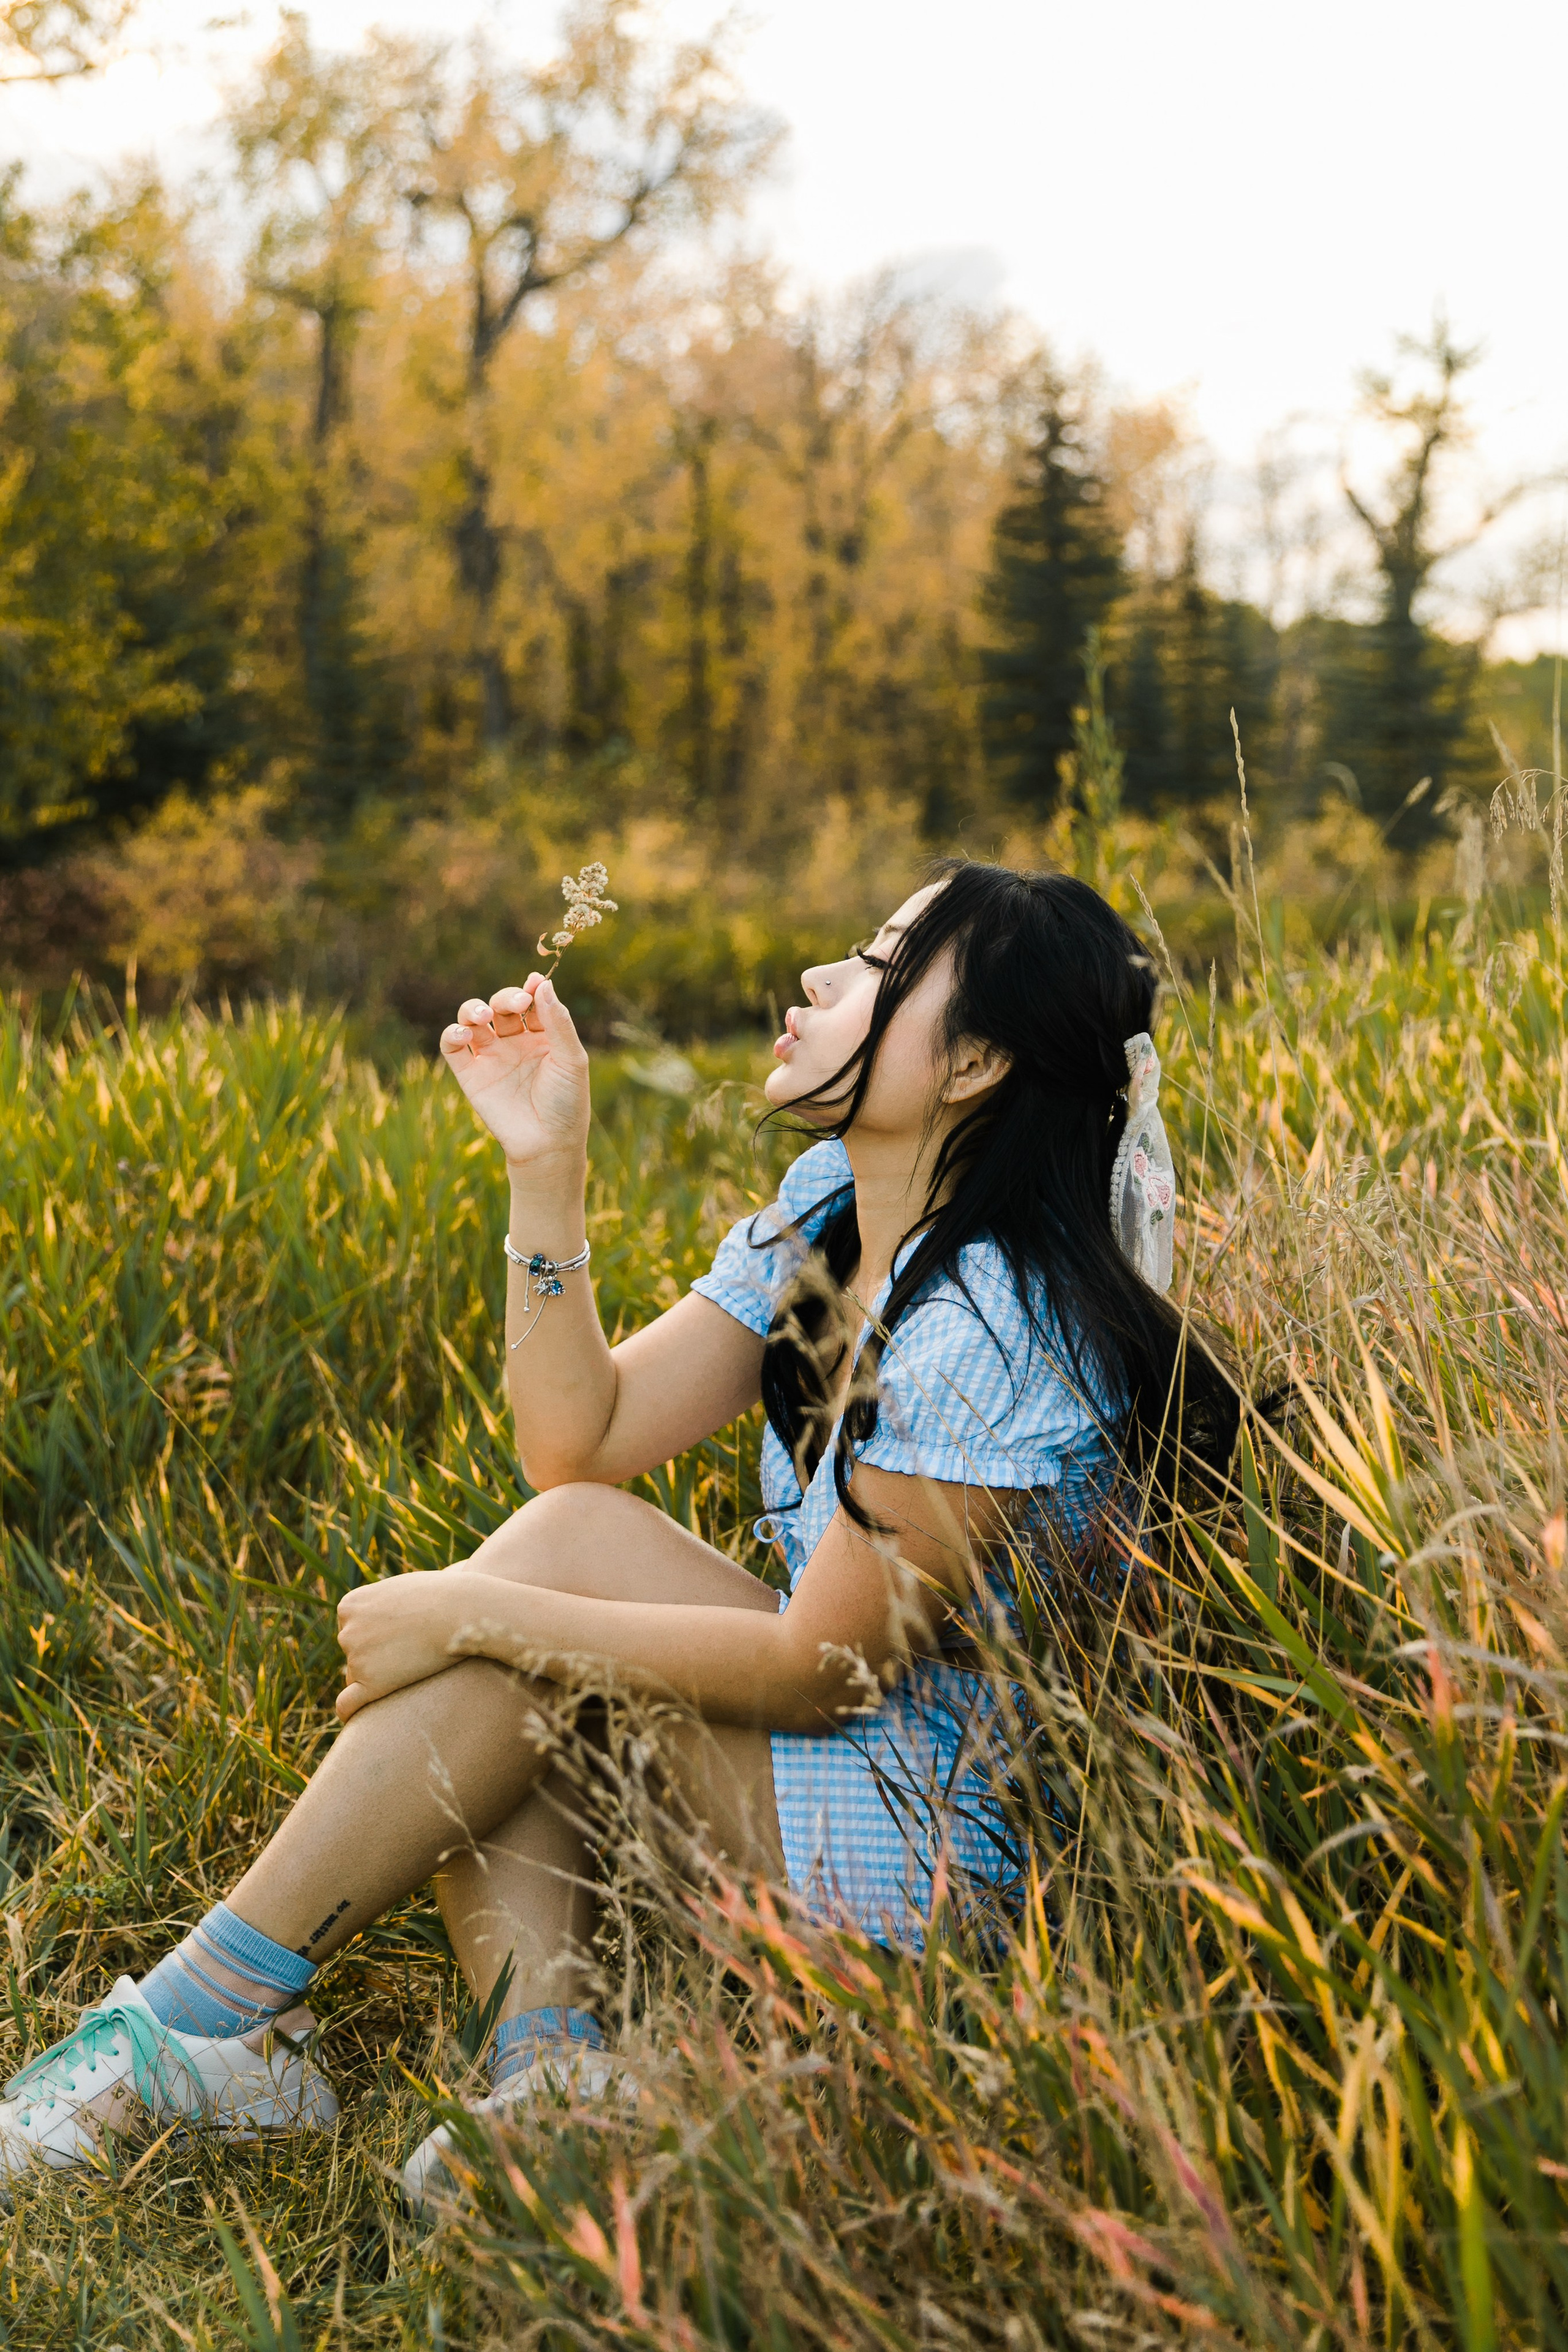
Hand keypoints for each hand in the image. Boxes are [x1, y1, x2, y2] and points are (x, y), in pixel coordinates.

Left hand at [336, 1570, 498, 1722]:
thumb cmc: (442, 1596)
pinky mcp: (371, 1683)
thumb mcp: (402, 1588)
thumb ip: (384, 1603)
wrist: (461, 1610)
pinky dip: (349, 1712)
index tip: (400, 1637)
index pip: (350, 1630)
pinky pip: (347, 1705)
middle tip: (410, 1652)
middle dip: (375, 1658)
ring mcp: (356, 1657)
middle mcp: (346, 1631)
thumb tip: (390, 1615)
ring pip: (357, 1677)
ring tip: (413, 1667)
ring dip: (378, 1678)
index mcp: (349, 1606)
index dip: (375, 1637)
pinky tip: (355, 1720)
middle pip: (352, 1655)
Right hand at [438, 975, 588, 1172]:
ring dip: (473, 1009)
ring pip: (472, 1019)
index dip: (531, 989)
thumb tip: (543, 983)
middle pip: (501, 1005)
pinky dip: (452, 1034)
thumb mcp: (571, 1059)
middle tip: (516, 1003)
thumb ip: (558, 1022)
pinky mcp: (470, 1074)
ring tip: (484, 1015)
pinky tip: (463, 1034)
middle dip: (505, 998)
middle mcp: (514, 1042)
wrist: (548, 1144)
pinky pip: (452, 1047)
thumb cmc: (567, 1103)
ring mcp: (491, 1057)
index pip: (531, 1001)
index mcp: (542, 1035)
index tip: (534, 983)